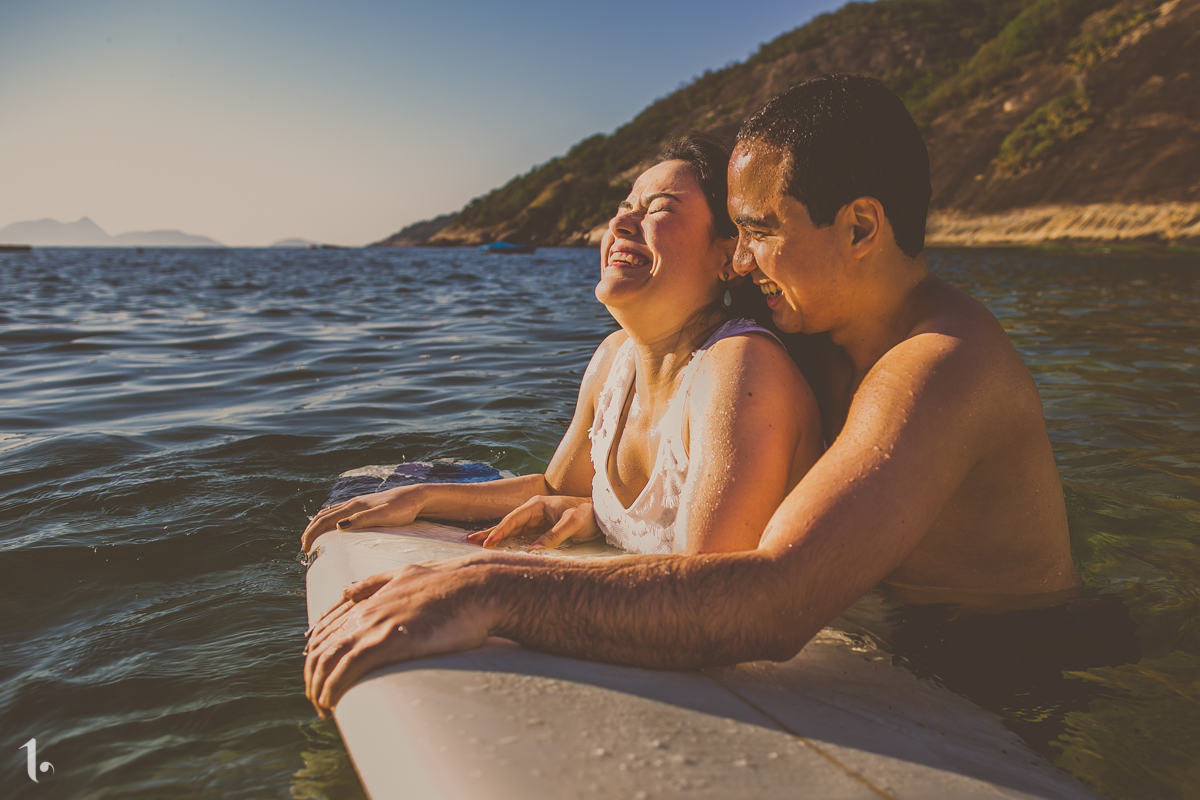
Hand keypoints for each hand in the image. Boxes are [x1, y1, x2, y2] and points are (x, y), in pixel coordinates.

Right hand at [301, 484, 424, 552]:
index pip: (325, 520)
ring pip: (330, 512)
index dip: (312, 535)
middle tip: (304, 548)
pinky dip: (329, 519)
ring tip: (312, 538)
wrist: (417, 497)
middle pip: (323, 516)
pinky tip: (333, 526)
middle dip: (311, 531)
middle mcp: (353, 503)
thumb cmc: (403, 508)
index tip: (305, 549)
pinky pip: (340, 511)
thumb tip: (337, 527)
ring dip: (318, 525)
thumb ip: (361, 520)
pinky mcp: (365, 506)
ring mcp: (359, 504)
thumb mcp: (383, 516)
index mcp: (354, 506)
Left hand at [303, 557, 494, 717]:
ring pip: (326, 660)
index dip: (316, 655)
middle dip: (313, 676)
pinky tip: (331, 703)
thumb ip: (375, 582)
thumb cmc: (453, 583)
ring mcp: (375, 623)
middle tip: (320, 699)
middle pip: (319, 647)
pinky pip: (345, 669)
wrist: (479, 586)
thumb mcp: (406, 573)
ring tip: (324, 708)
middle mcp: (365, 609)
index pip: (323, 629)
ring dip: (318, 688)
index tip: (320, 675)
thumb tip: (348, 590)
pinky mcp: (388, 640)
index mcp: (368, 596)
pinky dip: (331, 689)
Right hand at [465, 495, 598, 549]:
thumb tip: (533, 550)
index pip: (513, 519)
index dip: (500, 531)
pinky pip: (520, 535)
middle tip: (469, 541)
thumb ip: (554, 535)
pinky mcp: (540, 528)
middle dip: (489, 532)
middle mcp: (534, 510)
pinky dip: (508, 540)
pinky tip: (499, 547)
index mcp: (537, 504)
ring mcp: (536, 519)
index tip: (488, 543)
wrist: (602, 512)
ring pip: (512, 529)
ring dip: (495, 536)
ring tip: (477, 544)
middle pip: (507, 523)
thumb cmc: (588, 514)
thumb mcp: (573, 524)